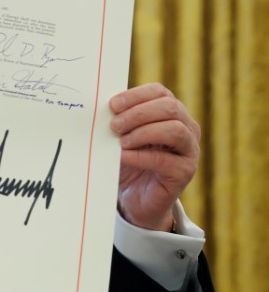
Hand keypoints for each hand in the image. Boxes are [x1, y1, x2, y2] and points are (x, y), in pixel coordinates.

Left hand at [109, 83, 200, 230]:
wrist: (136, 198)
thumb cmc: (129, 163)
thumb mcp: (122, 138)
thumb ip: (119, 122)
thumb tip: (102, 109)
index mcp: (172, 113)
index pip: (160, 92)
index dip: (136, 95)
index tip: (112, 105)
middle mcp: (187, 128)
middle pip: (170, 107)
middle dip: (138, 114)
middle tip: (114, 125)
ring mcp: (189, 150)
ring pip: (174, 130)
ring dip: (143, 133)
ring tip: (121, 142)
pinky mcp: (185, 172)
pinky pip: (165, 160)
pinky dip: (140, 156)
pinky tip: (123, 157)